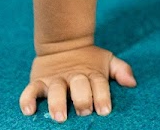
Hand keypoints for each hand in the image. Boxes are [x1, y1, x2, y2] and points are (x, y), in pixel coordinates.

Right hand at [19, 44, 135, 121]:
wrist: (63, 42)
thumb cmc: (89, 60)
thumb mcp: (107, 61)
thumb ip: (120, 70)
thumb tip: (132, 82)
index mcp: (91, 73)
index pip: (99, 84)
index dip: (102, 96)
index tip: (104, 110)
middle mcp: (73, 76)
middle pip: (78, 87)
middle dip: (82, 99)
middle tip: (83, 110)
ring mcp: (55, 79)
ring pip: (55, 90)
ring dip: (57, 103)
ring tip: (59, 117)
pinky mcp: (38, 81)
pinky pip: (30, 90)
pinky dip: (27, 100)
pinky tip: (29, 111)